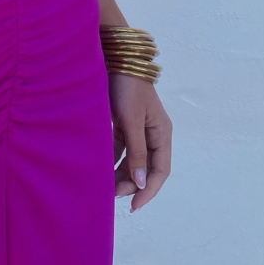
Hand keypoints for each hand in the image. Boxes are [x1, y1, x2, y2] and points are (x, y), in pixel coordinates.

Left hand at [109, 73, 172, 211]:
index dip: (148, 190)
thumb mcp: (132, 121)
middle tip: (112, 195)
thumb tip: (141, 183)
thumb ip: (136, 152)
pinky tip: (101, 169)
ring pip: (132, 160)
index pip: (160, 170)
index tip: (133, 206)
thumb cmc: (127, 88)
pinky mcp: (124, 123)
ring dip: (120, 174)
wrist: (115, 58)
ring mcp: (138, 128)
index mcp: (162, 133)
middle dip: (131, 183)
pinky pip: (120, 148)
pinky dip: (112, 160)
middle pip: (146, 167)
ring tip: (105, 187)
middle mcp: (153, 133)